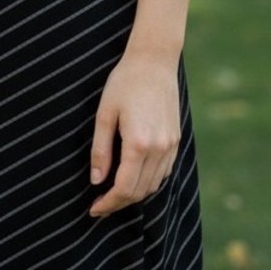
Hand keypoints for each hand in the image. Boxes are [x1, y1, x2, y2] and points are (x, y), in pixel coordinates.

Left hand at [88, 48, 180, 216]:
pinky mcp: (176, 139)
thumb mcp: (104, 113)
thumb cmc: (124, 83)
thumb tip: (96, 180)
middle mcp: (159, 148)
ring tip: (114, 194)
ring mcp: (170, 145)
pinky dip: (148, 181)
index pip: (124, 188)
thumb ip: (100, 149)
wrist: (153, 61)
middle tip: (100, 205)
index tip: (94, 209)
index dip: (108, 203)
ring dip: (134, 195)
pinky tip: (134, 177)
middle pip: (140, 191)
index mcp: (138, 142)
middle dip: (119, 203)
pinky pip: (164, 172)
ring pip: (154, 185)